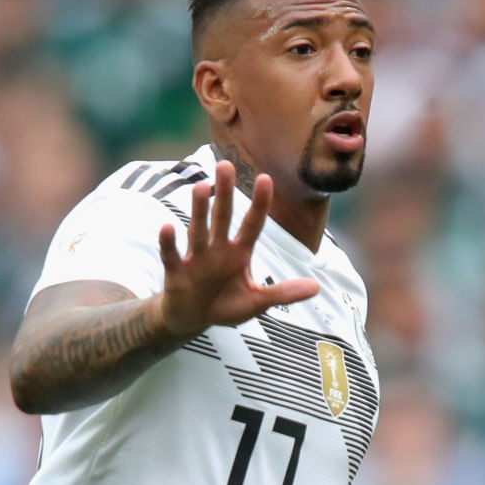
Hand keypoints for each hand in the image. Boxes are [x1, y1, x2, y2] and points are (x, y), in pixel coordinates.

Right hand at [156, 160, 318, 336]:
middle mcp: (217, 249)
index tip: (266, 178)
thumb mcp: (257, 302)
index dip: (259, 204)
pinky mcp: (176, 272)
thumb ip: (283, 293)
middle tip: (225, 164)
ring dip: (199, 210)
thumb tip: (316, 287)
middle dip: (224, 193)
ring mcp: (196, 258)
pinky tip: (167, 226)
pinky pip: (172, 255)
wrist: (191, 319)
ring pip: (199, 230)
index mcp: (239, 253)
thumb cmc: (225, 305)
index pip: (252, 224)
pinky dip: (169, 243)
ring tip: (200, 187)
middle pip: (222, 218)